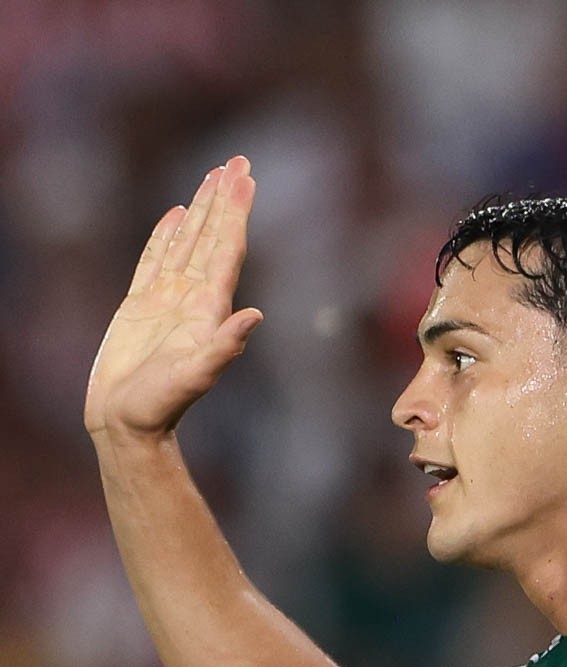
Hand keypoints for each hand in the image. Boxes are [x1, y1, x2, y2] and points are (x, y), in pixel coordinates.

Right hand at [85, 156, 262, 437]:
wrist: (127, 422)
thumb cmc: (161, 406)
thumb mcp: (195, 377)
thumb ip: (224, 347)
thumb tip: (256, 317)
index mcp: (208, 308)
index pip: (227, 249)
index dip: (237, 214)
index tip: (247, 179)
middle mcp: (192, 298)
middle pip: (212, 237)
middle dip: (225, 200)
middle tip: (238, 162)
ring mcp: (167, 299)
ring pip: (187, 241)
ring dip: (202, 209)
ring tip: (214, 175)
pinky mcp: (140, 304)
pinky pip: (156, 258)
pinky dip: (166, 233)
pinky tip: (176, 214)